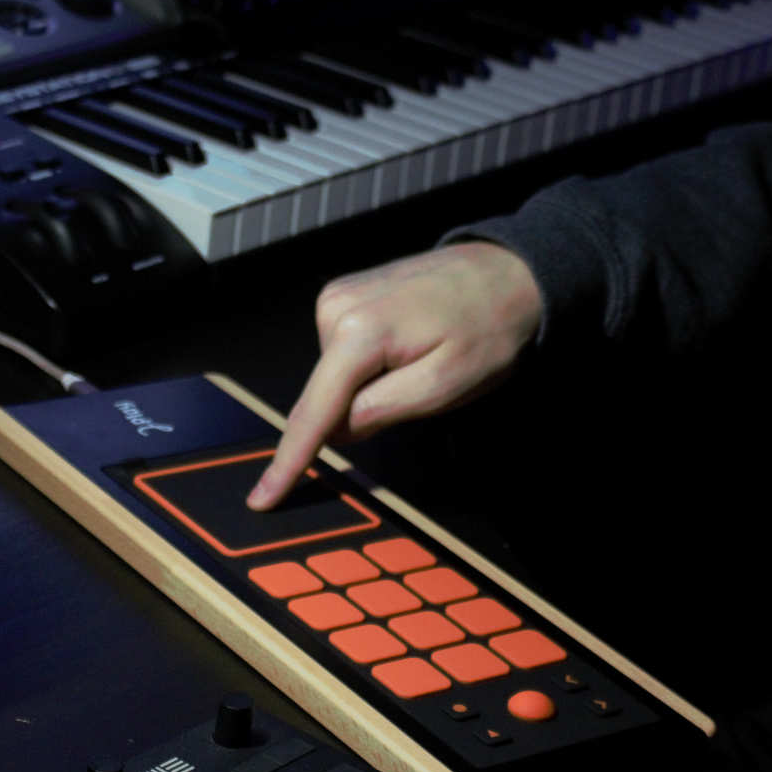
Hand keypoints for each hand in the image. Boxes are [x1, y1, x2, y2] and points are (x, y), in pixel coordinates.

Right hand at [247, 242, 540, 509]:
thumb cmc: (488, 326)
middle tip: (422, 382)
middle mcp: (336, 308)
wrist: (507, 273)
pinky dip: (369, 364)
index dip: (288, 461)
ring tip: (420, 354)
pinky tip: (407, 344)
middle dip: (361, 408)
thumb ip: (383, 411)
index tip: (264, 498)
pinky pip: (344, 353)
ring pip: (336, 376)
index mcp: (359, 332)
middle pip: (326, 394)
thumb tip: (337, 431)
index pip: (314, 412)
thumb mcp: (446, 385)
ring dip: (370, 383)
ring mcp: (337, 296)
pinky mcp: (345, 295)